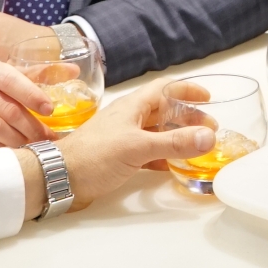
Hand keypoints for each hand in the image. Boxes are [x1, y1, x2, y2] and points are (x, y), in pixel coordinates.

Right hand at [0, 58, 51, 146]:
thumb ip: (27, 75)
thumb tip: (71, 70)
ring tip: (32, 148)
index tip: (50, 111)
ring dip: (18, 141)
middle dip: (32, 127)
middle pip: (9, 109)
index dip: (34, 95)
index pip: (13, 79)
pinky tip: (9, 154)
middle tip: (48, 139)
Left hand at [47, 81, 217, 210]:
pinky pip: (148, 153)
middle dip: (187, 117)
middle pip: (164, 111)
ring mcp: (123, 138)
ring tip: (196, 146)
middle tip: (208, 128)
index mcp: (132, 107)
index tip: (207, 98)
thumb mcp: (137, 147)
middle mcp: (128, 118)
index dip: (186, 90)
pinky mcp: (118, 158)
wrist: (59, 178)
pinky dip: (164, 156)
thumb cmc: (93, 156)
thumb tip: (207, 136)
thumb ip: (173, 142)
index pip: (164, 89)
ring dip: (177, 136)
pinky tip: (173, 166)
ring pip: (157, 132)